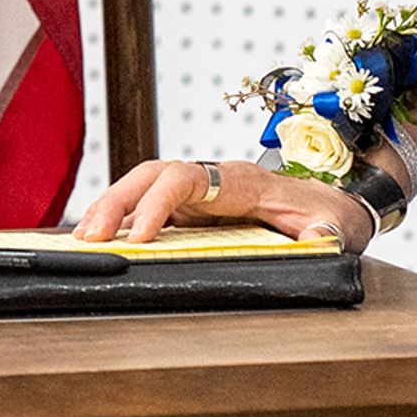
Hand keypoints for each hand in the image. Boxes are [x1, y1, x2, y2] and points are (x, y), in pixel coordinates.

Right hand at [72, 156, 373, 253]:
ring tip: (84, 240)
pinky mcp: (189, 210)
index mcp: (238, 180)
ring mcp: (196, 195)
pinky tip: (100, 240)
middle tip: (91, 237)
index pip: (185, 179)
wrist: (329, 205)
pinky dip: (121, 220)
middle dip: (116, 201)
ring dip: (110, 209)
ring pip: (141, 188)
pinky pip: (147, 208)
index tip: (140, 236)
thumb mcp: (332, 224)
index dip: (158, 203)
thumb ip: (325, 232)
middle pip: (150, 176)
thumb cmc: (325, 213)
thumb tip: (320, 240)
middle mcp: (210, 180)